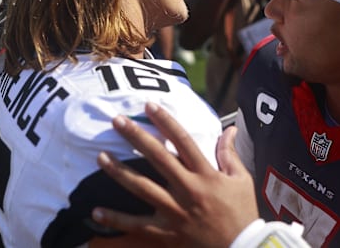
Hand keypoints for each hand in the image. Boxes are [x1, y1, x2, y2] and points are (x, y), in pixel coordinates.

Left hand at [91, 102, 258, 247]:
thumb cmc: (243, 214)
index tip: (149, 106)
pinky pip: (137, 225)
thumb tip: (229, 129)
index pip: (183, 141)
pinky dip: (116, 219)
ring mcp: (176, 212)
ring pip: (142, 188)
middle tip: (117, 121)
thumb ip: (229, 154)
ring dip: (119, 172)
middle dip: (136, 137)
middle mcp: (188, 189)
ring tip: (100, 157)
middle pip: (158, 158)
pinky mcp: (167, 233)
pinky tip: (96, 211)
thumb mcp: (241, 180)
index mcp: (206, 174)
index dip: (165, 121)